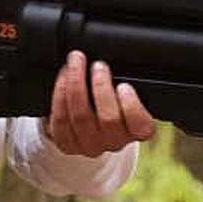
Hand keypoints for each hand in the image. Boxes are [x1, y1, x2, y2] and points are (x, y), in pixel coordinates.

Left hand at [39, 50, 159, 159]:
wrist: (86, 122)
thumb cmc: (112, 101)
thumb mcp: (126, 92)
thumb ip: (127, 82)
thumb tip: (119, 55)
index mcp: (136, 131)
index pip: (141, 127)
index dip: (132, 106)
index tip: (124, 85)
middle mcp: (114, 142)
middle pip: (108, 119)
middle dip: (100, 86)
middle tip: (97, 64)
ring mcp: (90, 145)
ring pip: (81, 117)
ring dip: (76, 84)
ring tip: (76, 62)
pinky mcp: (67, 144)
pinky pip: (61, 119)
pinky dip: (60, 93)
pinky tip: (64, 76)